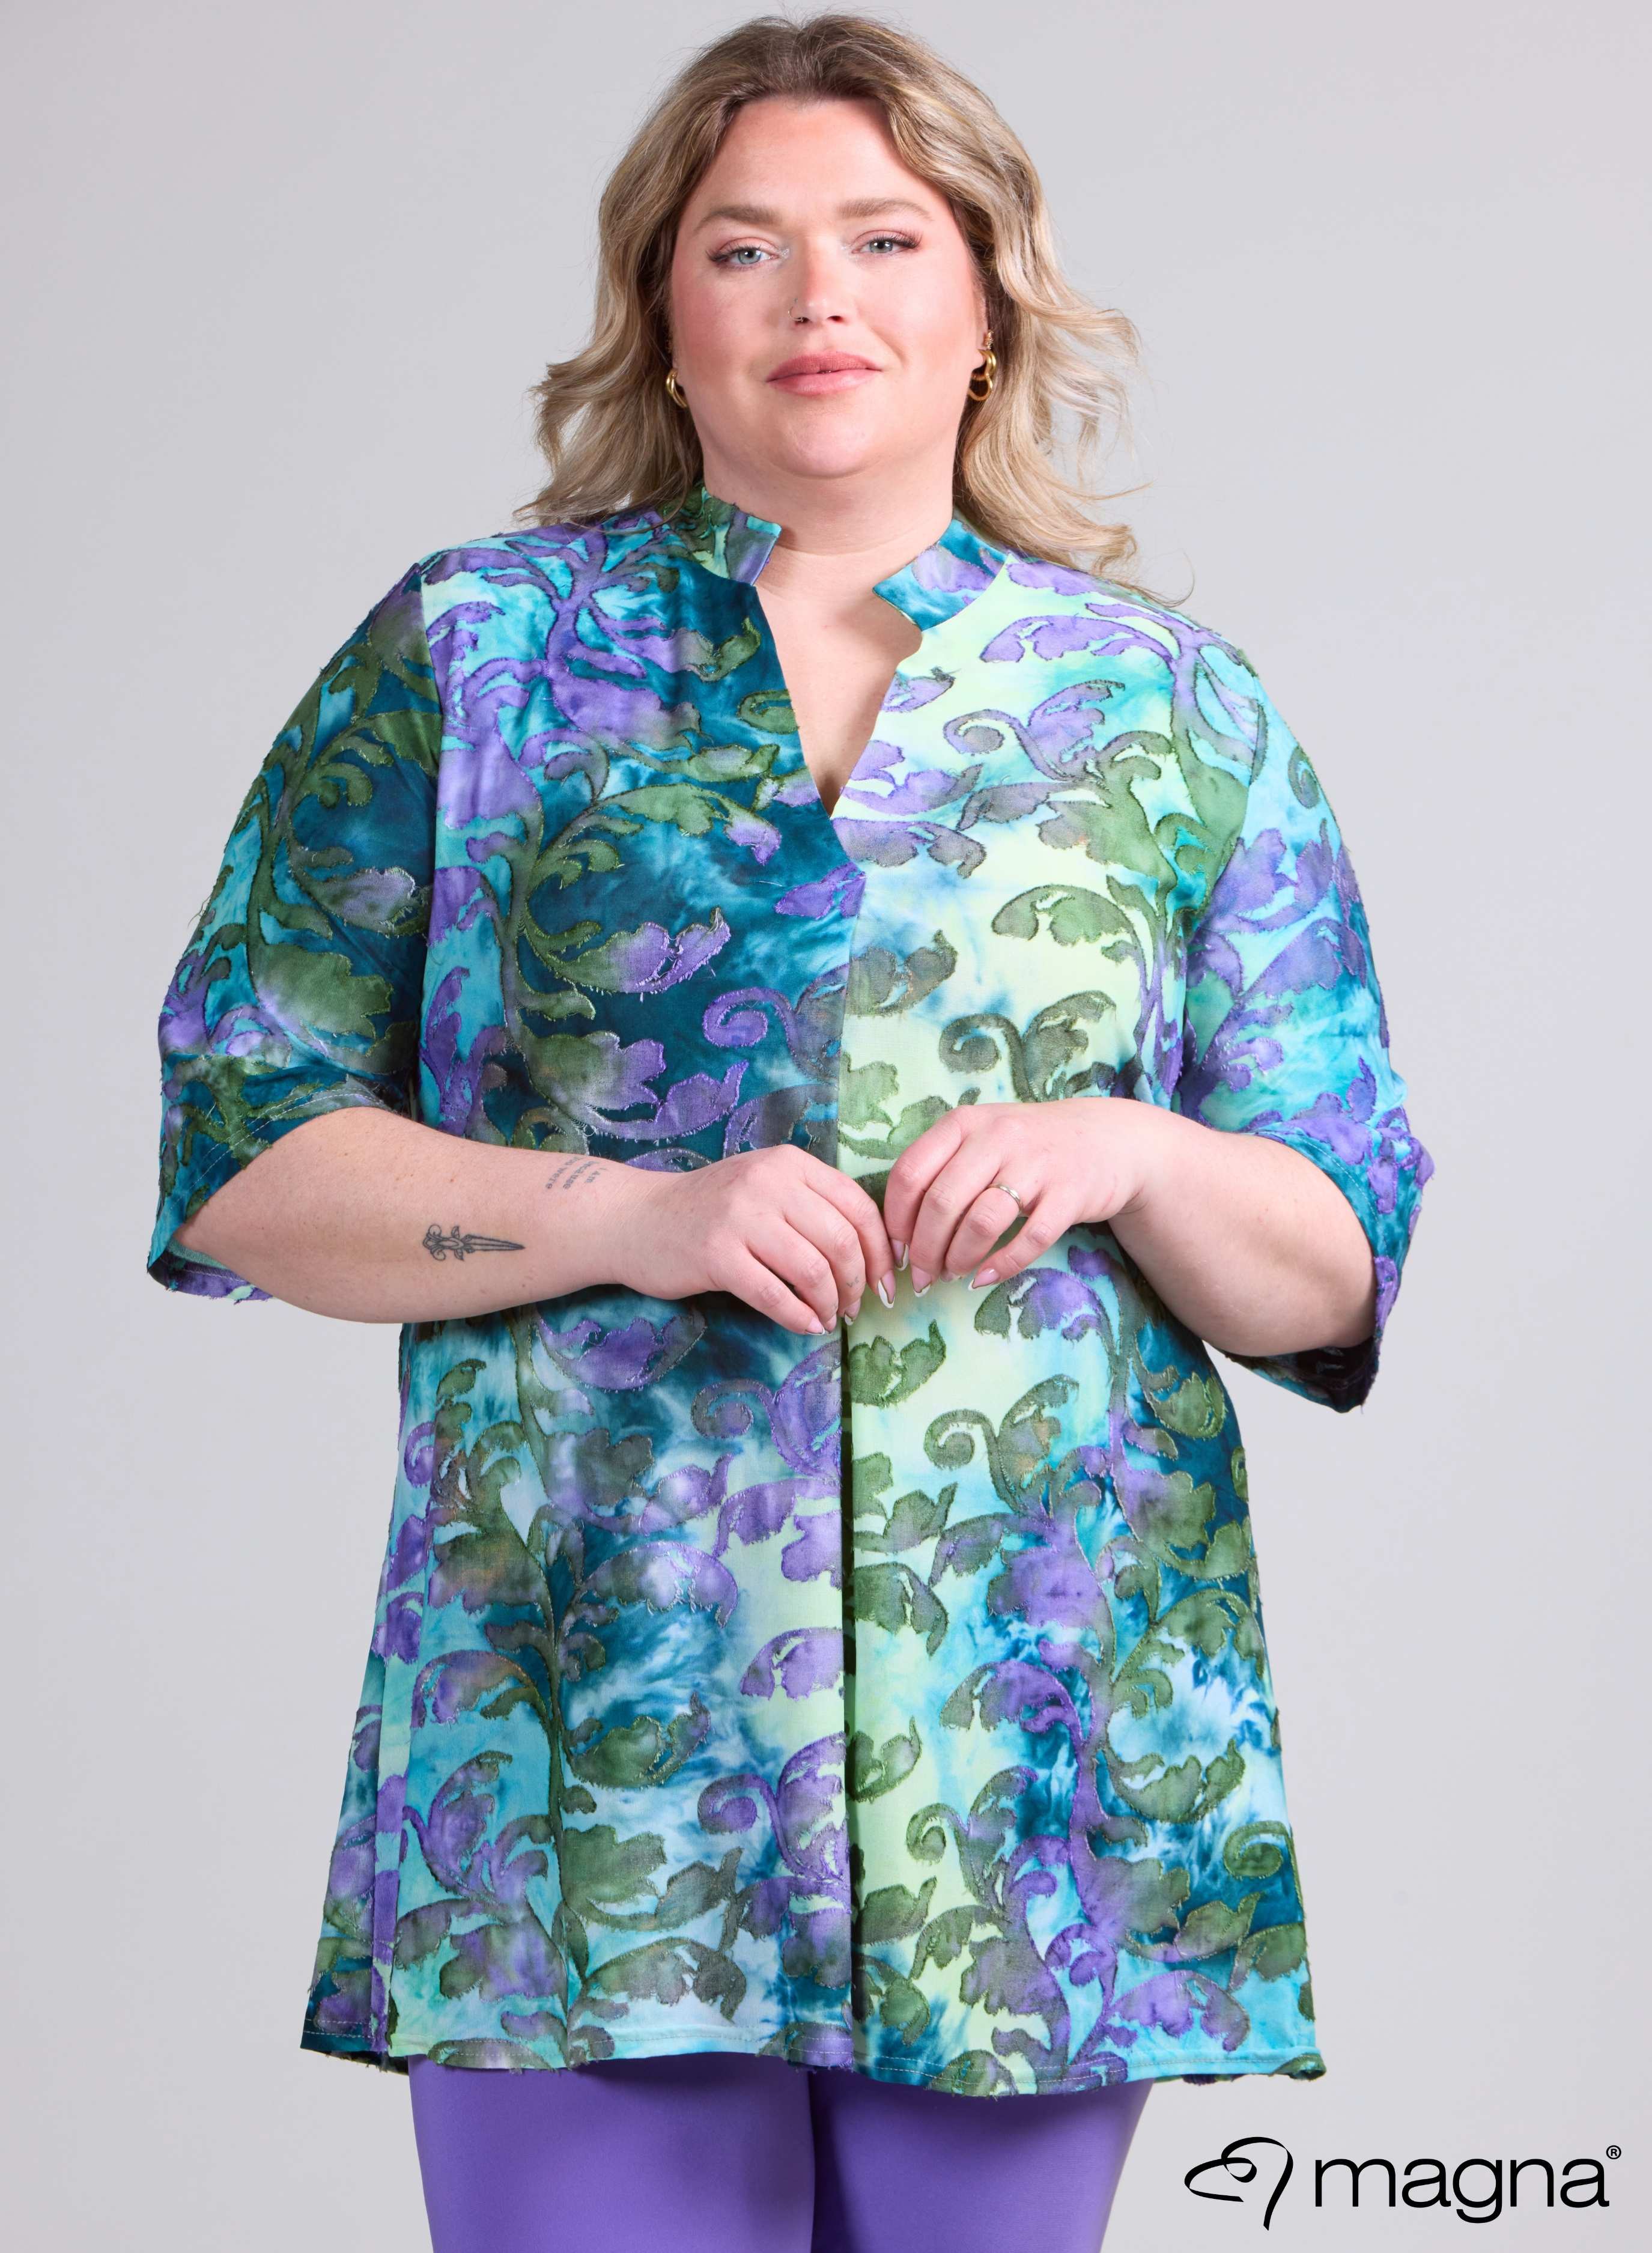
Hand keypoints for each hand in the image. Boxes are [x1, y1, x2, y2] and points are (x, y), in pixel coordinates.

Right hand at [611, 1146, 897, 1335]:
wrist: (636, 1219)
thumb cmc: (710, 1209)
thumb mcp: (765, 1187)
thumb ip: (812, 1205)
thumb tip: (874, 1253)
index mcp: (789, 1163)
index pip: (858, 1206)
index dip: (880, 1250)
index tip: (886, 1281)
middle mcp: (768, 1182)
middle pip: (841, 1240)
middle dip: (858, 1282)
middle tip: (855, 1307)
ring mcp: (741, 1217)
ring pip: (813, 1270)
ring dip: (830, 1303)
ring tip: (829, 1318)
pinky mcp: (717, 1255)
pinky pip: (776, 1295)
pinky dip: (799, 1317)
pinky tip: (806, 1326)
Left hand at [881, 1098, 1169, 1294]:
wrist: (1107, 1140)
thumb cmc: (1027, 1147)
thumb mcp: (980, 1140)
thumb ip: (940, 1172)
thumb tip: (899, 1236)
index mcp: (965, 1123)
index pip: (910, 1173)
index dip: (895, 1219)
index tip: (896, 1249)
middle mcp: (998, 1137)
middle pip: (941, 1203)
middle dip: (924, 1250)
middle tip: (923, 1276)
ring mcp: (1037, 1164)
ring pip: (981, 1222)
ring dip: (958, 1258)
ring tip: (952, 1274)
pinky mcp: (1070, 1194)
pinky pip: (1029, 1239)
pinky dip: (1001, 1265)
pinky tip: (984, 1278)